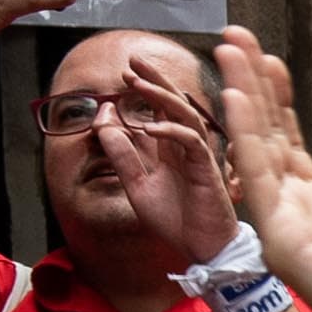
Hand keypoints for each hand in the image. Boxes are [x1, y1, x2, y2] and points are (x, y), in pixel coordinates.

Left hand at [86, 50, 244, 266]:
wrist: (200, 249)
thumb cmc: (176, 220)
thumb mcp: (135, 184)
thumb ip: (121, 154)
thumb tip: (103, 122)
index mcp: (172, 148)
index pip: (161, 110)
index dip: (146, 89)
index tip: (126, 72)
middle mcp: (187, 147)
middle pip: (174, 104)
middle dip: (155, 81)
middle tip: (134, 62)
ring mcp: (199, 156)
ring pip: (184, 115)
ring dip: (161, 97)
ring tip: (138, 84)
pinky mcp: (207, 170)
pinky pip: (191, 141)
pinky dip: (170, 131)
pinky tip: (149, 127)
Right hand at [212, 26, 311, 311]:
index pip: (291, 146)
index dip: (279, 103)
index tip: (271, 60)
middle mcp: (296, 217)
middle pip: (266, 137)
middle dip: (251, 85)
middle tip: (235, 36)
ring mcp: (284, 227)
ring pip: (256, 147)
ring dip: (243, 95)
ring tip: (230, 47)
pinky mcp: (283, 239)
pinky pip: (262, 176)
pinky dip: (250, 135)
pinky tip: (240, 96)